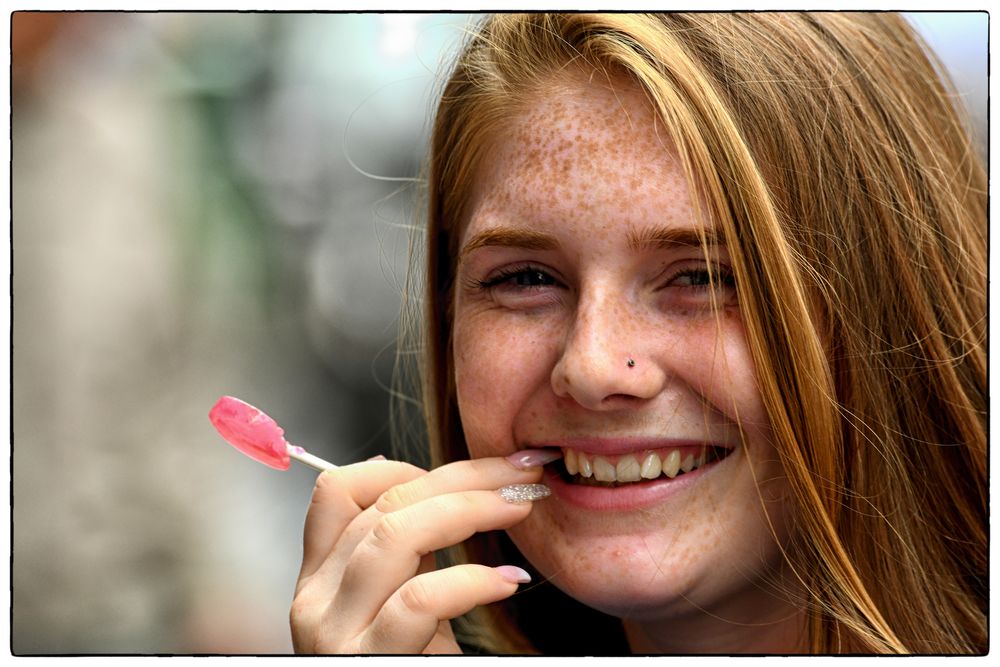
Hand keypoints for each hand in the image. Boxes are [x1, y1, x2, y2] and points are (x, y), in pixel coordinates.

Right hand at [289, 452, 554, 653]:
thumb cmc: (415, 666)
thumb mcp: (402, 605)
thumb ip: (407, 554)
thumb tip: (446, 486)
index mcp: (321, 578)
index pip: (335, 492)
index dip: (399, 465)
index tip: (460, 471)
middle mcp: (315, 600)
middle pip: (380, 504)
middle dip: (462, 475)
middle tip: (521, 474)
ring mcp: (334, 634)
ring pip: (392, 536)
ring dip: (470, 509)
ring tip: (521, 508)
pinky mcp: (367, 661)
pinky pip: (418, 601)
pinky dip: (471, 581)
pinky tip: (507, 582)